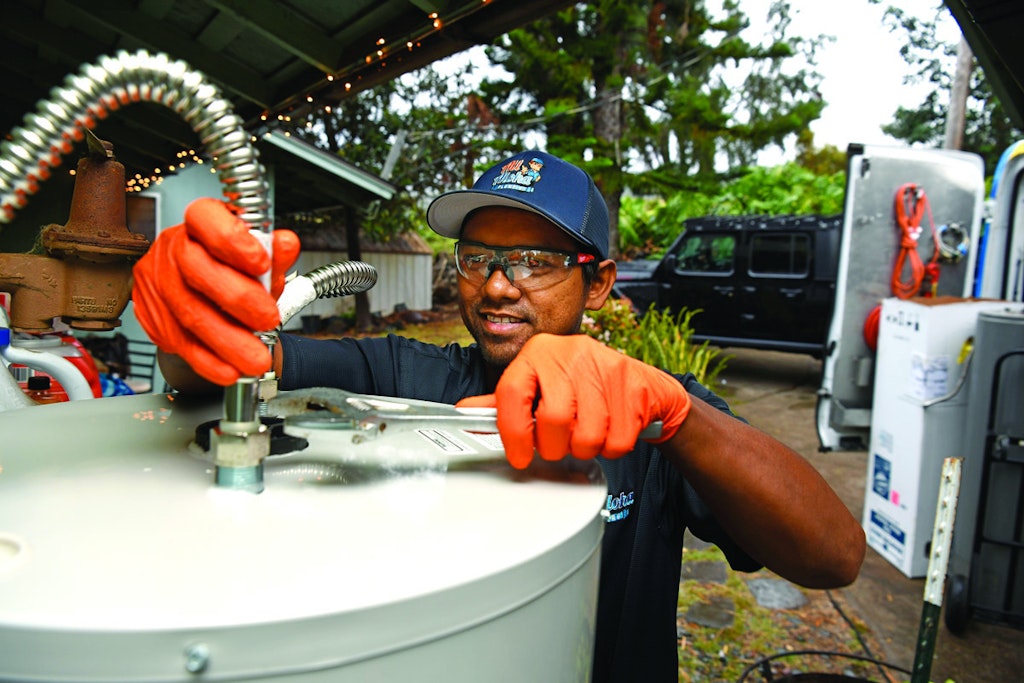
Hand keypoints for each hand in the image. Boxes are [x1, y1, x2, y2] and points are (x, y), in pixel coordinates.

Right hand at [132, 198, 300, 384]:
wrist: (201, 290)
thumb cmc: (231, 266)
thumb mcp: (258, 257)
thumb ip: (274, 253)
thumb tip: (286, 244)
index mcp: (200, 223)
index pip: (205, 218)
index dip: (232, 240)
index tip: (261, 263)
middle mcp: (174, 248)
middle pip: (195, 268)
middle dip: (237, 298)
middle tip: (268, 319)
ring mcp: (158, 281)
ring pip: (188, 313)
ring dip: (227, 341)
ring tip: (256, 358)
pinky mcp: (153, 315)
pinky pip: (179, 342)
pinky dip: (208, 361)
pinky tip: (230, 369)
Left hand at [457, 334, 690, 467]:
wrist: (643, 385)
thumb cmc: (584, 387)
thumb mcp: (542, 386)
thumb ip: (506, 401)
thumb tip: (466, 410)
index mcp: (539, 351)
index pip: (511, 394)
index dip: (511, 433)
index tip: (519, 455)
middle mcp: (569, 352)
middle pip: (552, 420)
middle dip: (555, 446)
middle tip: (560, 444)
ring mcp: (604, 366)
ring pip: (586, 435)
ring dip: (585, 448)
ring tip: (586, 435)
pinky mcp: (632, 386)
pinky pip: (615, 441)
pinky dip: (611, 448)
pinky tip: (610, 431)